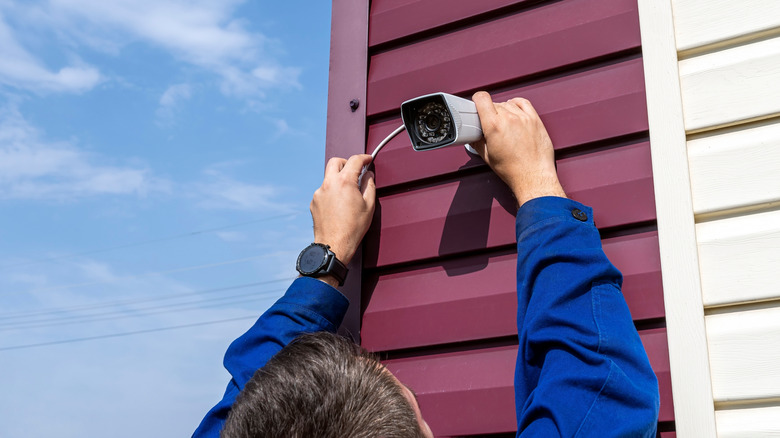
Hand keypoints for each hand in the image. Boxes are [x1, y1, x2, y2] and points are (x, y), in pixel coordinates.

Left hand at [310, 154, 375, 266]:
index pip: (354, 160)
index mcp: (344, 182)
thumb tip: (369, 175)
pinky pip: (323, 190)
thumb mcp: (369, 206)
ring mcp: (319, 193)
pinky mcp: (314, 202)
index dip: (364, 158)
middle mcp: (329, 184)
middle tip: (355, 171)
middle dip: (346, 163)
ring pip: (328, 177)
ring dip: (338, 179)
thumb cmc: (353, 228)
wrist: (334, 245)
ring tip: (348, 194)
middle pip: (336, 162)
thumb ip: (370, 186)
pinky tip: (338, 205)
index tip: (368, 159)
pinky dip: (331, 192)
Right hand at [471, 91, 565, 206]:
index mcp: (494, 126)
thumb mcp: (487, 156)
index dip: (477, 100)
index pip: (482, 98)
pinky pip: (523, 103)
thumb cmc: (513, 170)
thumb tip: (472, 136)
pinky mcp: (535, 120)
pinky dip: (516, 104)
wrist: (533, 176)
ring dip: (503, 110)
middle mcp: (509, 118)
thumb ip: (477, 142)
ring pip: (508, 104)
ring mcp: (524, 118)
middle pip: (494, 103)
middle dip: (490, 112)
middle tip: (491, 125)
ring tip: (503, 124)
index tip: (477, 105)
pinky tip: (514, 111)